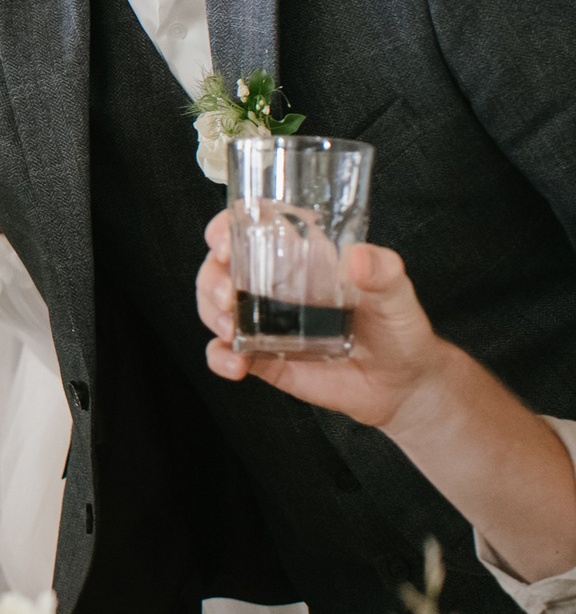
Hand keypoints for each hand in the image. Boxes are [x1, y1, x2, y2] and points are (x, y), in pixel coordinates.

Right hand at [194, 209, 465, 430]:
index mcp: (302, 257)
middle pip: (221, 268)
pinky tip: (236, 364)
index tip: (223, 241)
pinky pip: (224, 352)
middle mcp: (275, 285)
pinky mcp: (262, 356)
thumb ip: (384, 274)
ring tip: (230, 329)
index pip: (253, 228)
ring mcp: (264, 321)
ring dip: (211, 314)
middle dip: (213, 279)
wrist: (403, 385)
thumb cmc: (400, 329)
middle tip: (229, 295)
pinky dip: (219, 357)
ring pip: (213, 306)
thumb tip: (358, 256)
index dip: (227, 228)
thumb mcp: (398, 296)